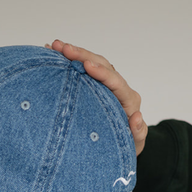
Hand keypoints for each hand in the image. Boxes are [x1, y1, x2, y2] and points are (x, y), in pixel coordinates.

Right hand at [46, 40, 146, 155]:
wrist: (124, 143)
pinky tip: (54, 54)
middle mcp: (118, 87)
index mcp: (129, 99)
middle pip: (102, 65)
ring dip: (74, 53)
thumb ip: (138, 132)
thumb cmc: (128, 144)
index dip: (101, 72)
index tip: (87, 65)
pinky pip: (84, 70)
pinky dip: (70, 61)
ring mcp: (106, 85)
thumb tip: (136, 117)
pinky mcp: (96, 85)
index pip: (115, 81)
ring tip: (54, 47)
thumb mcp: (135, 143)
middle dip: (83, 55)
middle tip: (63, 48)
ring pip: (93, 63)